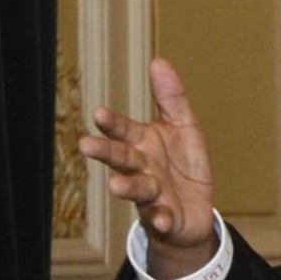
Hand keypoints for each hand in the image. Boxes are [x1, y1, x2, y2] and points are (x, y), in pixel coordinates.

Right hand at [79, 58, 217, 278]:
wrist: (195, 210)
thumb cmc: (183, 165)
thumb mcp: (184, 127)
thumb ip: (171, 98)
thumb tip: (159, 61)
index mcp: (142, 144)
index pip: (123, 131)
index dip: (112, 123)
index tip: (99, 113)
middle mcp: (141, 168)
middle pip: (120, 159)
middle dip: (104, 152)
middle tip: (85, 146)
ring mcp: (150, 194)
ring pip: (136, 189)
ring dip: (127, 187)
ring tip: (116, 185)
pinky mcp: (164, 217)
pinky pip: (160, 218)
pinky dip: (159, 218)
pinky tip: (161, 218)